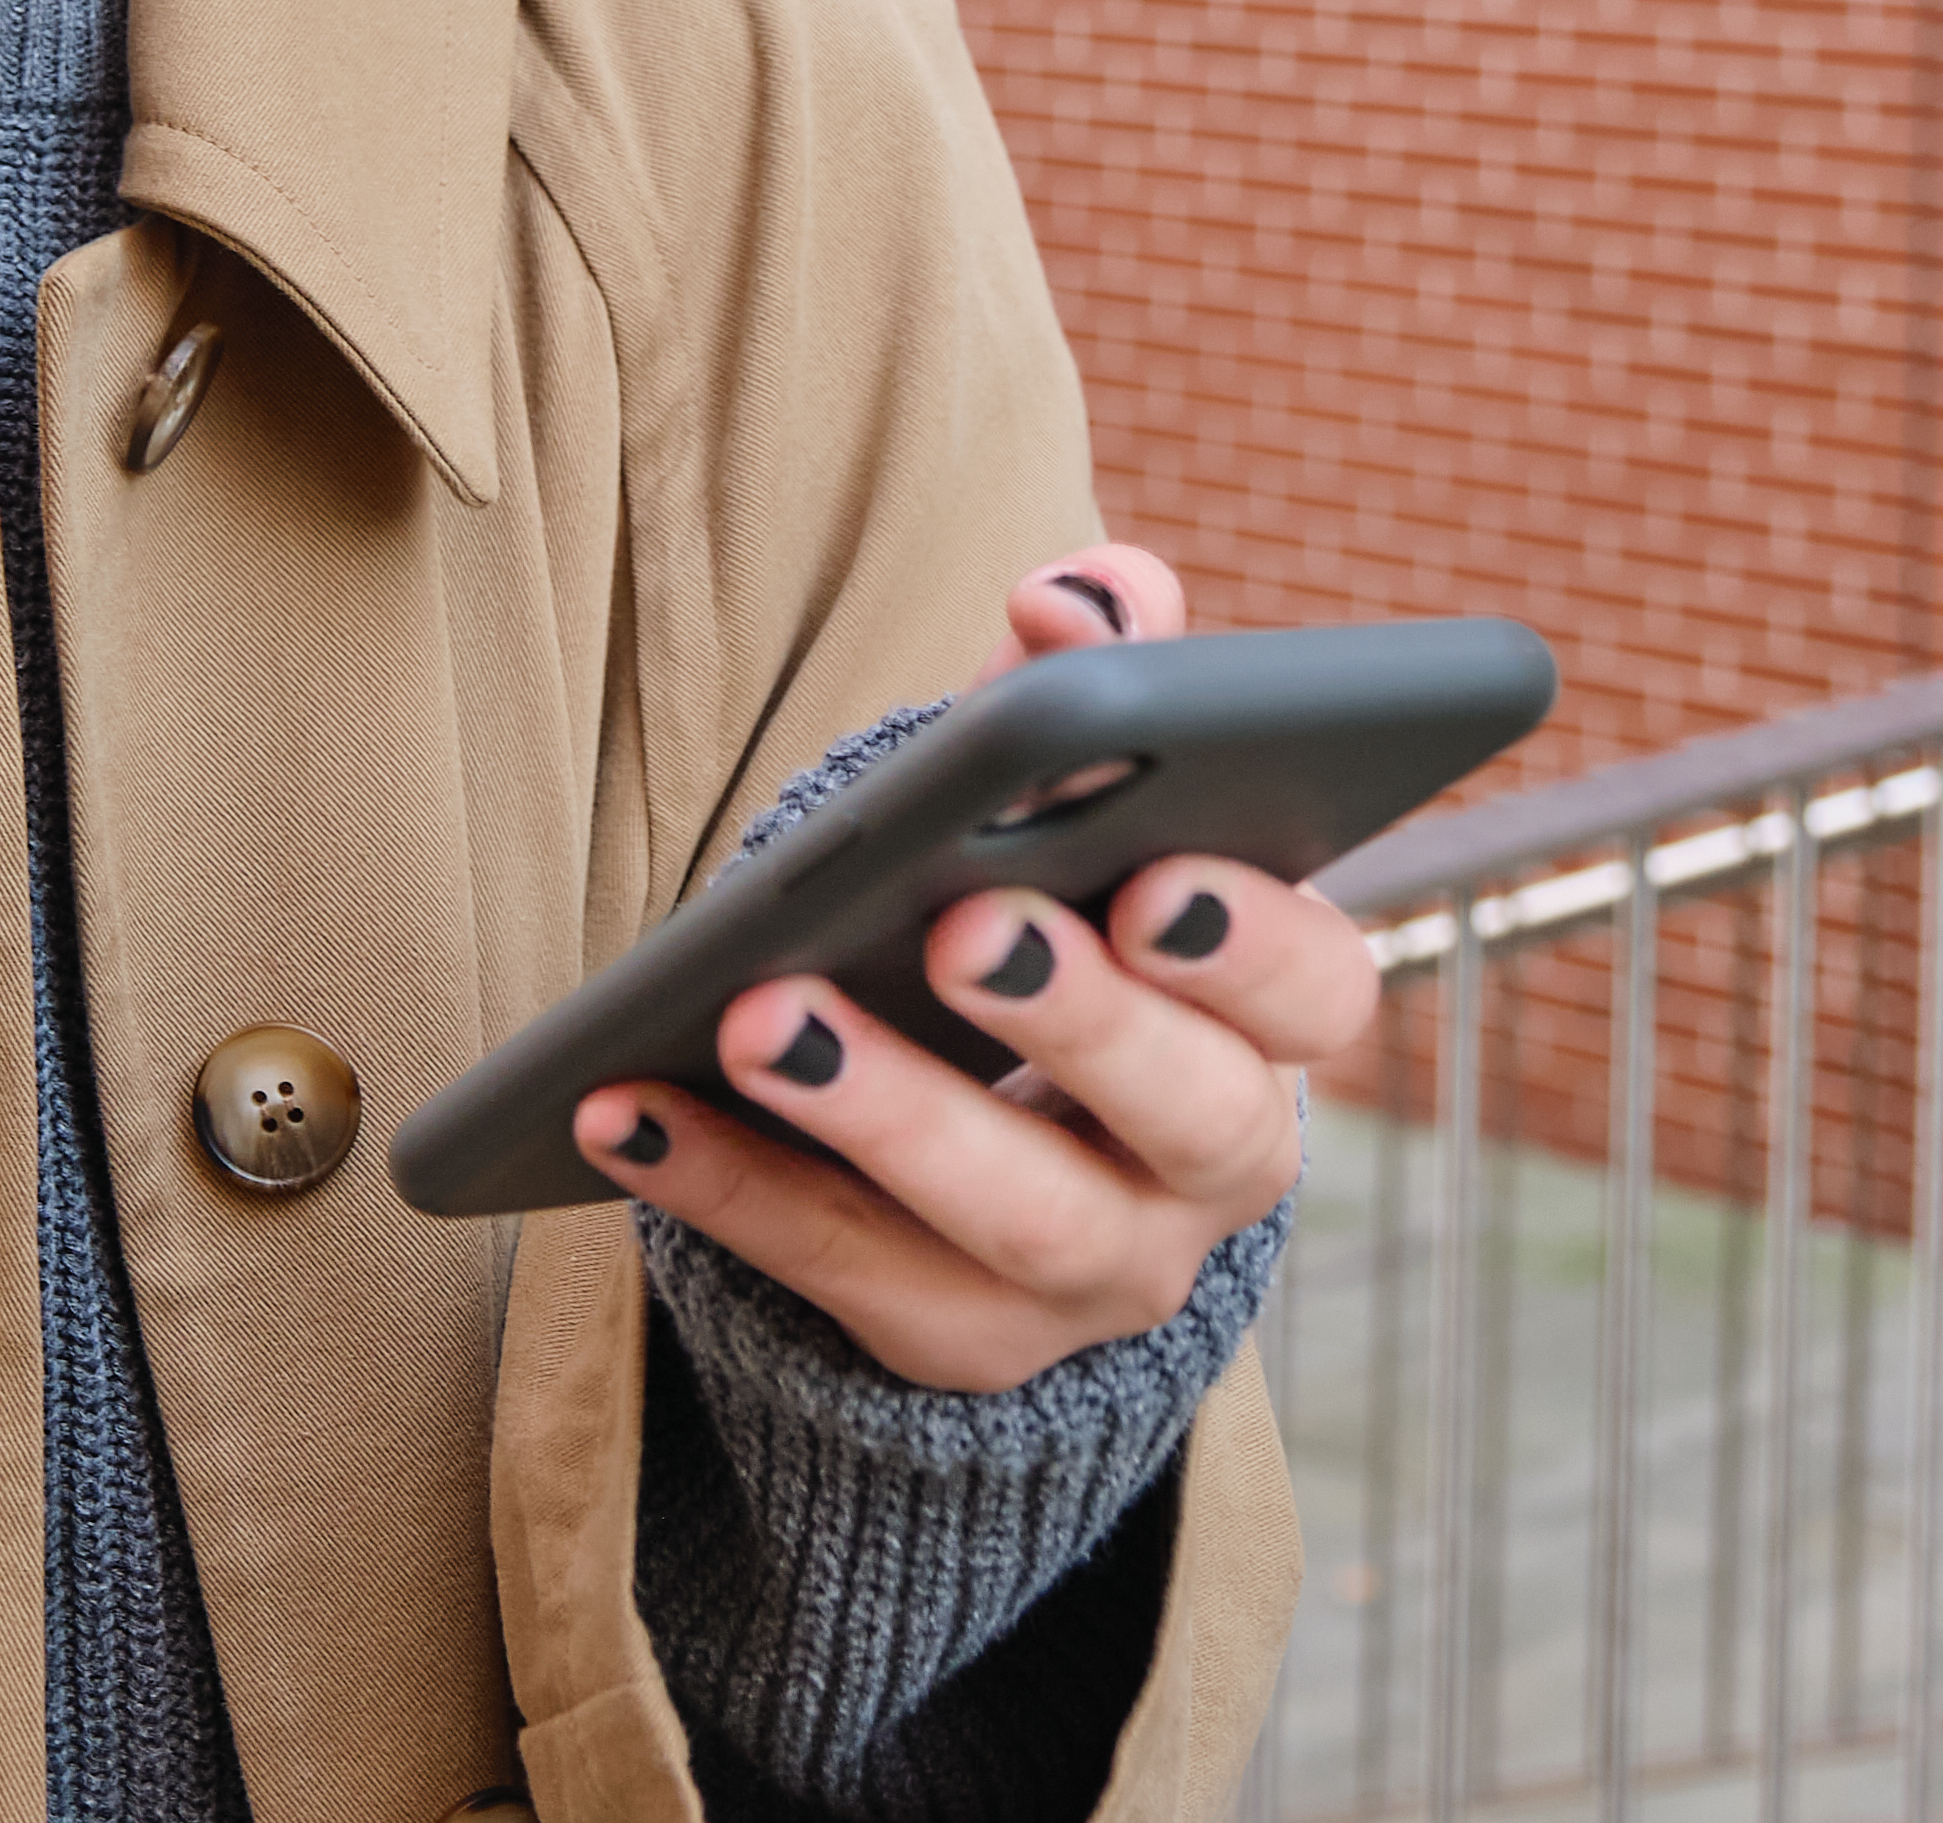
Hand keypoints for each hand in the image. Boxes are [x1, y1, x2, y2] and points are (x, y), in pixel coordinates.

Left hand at [573, 546, 1377, 1394]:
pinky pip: (850, 1281)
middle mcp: (1212, 1165)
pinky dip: (733, 1191)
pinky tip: (627, 1109)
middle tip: (964, 928)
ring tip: (750, 1017)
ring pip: (1016, 1222)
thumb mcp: (1068, 785)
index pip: (1316, 990)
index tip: (1153, 881)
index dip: (1252, 943)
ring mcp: (1099, 1275)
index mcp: (1266, 1016)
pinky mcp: (966, 1344)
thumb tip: (1072, 598)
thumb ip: (1093, 665)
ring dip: (881, 1116)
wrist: (994, 1137)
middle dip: (1078, 1022)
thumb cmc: (1042, 904)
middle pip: (1184, 1115)